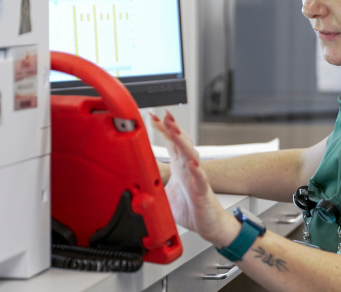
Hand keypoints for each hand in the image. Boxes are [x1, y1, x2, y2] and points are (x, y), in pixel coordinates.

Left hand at [149, 111, 239, 246]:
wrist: (209, 225)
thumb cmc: (190, 209)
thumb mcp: (163, 196)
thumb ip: (150, 186)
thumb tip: (132, 184)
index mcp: (179, 167)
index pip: (171, 143)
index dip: (163, 129)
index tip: (152, 117)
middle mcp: (188, 168)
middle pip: (181, 143)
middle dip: (173, 128)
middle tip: (165, 115)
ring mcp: (196, 178)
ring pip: (191, 156)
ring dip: (183, 143)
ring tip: (175, 131)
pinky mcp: (202, 192)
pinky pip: (200, 180)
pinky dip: (197, 171)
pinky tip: (193, 164)